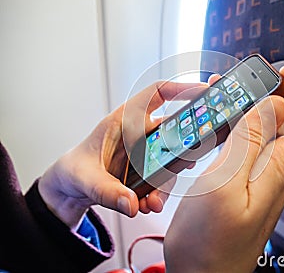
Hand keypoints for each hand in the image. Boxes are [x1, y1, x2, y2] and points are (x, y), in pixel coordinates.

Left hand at [38, 80, 206, 228]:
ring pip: (170, 161)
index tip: (203, 91)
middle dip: (185, 146)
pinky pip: (162, 181)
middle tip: (189, 161)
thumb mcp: (85, 178)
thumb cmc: (75, 169)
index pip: (157, 94)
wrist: (70, 187)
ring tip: (153, 202)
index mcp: (124, 120)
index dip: (182, 88)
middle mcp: (139, 133)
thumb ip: (106, 190)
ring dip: (166, 183)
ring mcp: (146, 153)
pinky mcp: (147, 172)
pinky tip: (144, 205)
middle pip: (174, 131)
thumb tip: (131, 202)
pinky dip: (158, 195)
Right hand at [164, 66, 283, 271]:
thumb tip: (274, 103)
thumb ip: (250, 142)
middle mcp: (276, 166)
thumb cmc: (212, 247)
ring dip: (248, 105)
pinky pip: (246, 143)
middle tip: (240, 83)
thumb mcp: (225, 187)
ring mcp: (258, 173)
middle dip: (271, 89)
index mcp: (282, 166)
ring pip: (265, 127)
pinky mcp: (241, 179)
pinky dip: (233, 124)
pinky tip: (213, 125)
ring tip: (221, 97)